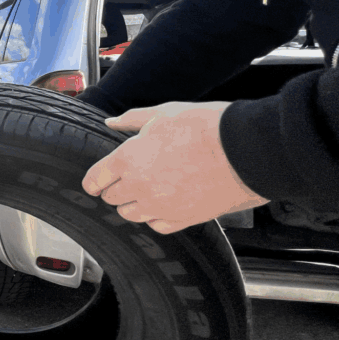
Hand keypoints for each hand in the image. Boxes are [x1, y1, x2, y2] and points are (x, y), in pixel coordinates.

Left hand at [81, 102, 269, 232]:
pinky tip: (162, 204)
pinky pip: (157, 225)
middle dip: (114, 189)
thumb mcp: (163, 114)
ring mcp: (160, 206)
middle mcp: (139, 187)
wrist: (245, 150)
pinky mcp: (183, 219)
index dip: (93, 180)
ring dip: (132, 204)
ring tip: (144, 191)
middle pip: (112, 198)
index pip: (95, 179)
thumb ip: (132, 120)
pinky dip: (155, 217)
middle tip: (124, 180)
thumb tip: (112, 122)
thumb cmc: (206, 127)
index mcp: (127, 160)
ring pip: (131, 215)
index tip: (95, 181)